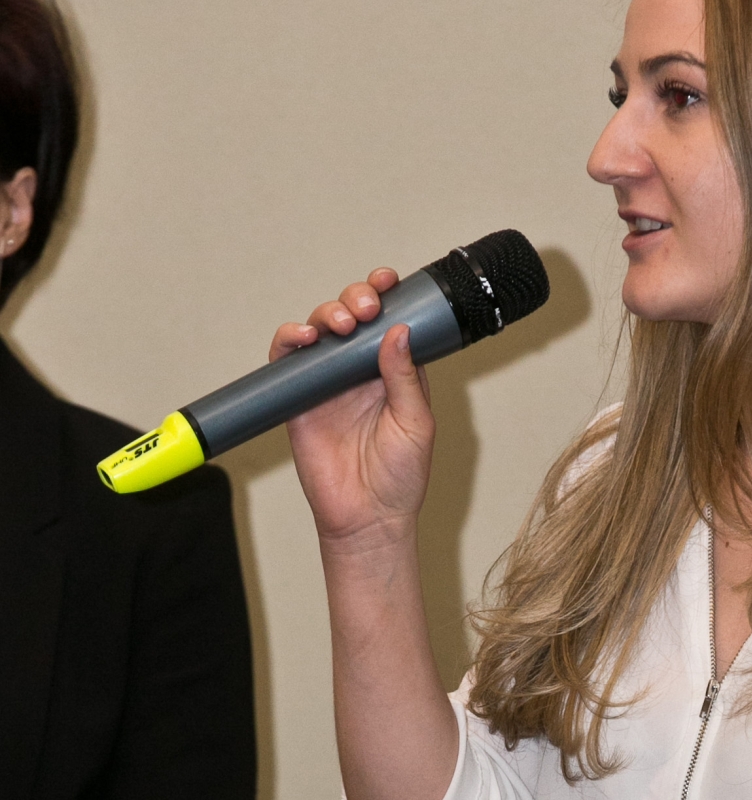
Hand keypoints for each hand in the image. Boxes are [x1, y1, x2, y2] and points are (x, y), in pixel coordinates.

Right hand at [269, 269, 435, 546]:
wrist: (367, 519)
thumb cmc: (400, 478)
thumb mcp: (416, 424)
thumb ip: (406, 378)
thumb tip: (398, 331)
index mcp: (393, 372)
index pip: (388, 321)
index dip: (386, 295)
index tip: (389, 280)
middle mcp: (359, 372)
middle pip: (352, 316)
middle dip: (356, 298)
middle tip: (365, 308)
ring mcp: (328, 383)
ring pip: (319, 330)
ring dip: (327, 314)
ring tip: (341, 324)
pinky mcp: (298, 399)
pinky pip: (287, 361)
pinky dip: (289, 340)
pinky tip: (302, 337)